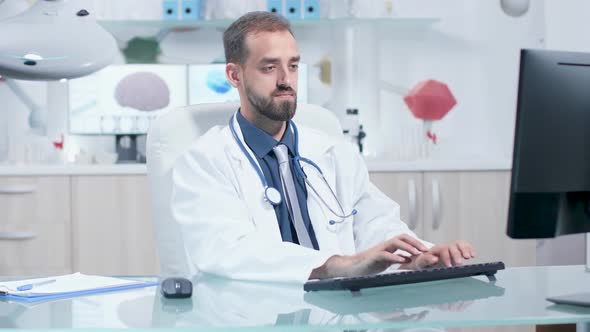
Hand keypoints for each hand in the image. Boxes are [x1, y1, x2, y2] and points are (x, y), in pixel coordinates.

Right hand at [309, 234, 428, 278]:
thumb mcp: (385, 261)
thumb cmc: (368, 266)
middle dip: (415, 242)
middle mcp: (385, 246)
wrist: (351, 269)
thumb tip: (410, 259)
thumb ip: (396, 258)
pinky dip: (394, 256)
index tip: (426, 250)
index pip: (404, 239)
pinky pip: (385, 254)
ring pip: (395, 242)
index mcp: (389, 246)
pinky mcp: (373, 257)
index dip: (416, 243)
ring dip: (408, 247)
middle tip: (425, 250)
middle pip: (402, 237)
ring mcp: (379, 250)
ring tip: (417, 253)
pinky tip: (402, 260)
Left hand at [402, 240, 475, 269]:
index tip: (449, 265)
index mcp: (436, 249)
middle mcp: (445, 247)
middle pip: (452, 246)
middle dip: (456, 254)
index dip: (447, 257)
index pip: (443, 249)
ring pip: (460, 244)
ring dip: (465, 250)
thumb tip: (434, 259)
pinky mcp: (458, 250)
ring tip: (468, 257)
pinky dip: (470, 249)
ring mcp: (452, 247)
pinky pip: (465, 246)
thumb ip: (426, 260)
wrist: (426, 261)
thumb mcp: (420, 262)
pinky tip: (473, 254)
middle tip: (458, 263)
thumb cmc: (424, 262)